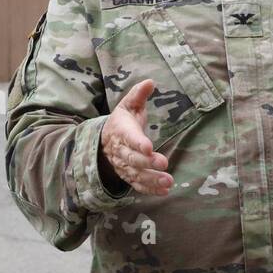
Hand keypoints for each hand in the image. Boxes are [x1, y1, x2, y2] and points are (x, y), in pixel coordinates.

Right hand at [99, 79, 173, 195]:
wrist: (104, 141)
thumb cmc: (122, 121)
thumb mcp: (128, 105)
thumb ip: (138, 95)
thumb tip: (150, 82)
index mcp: (121, 131)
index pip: (129, 137)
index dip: (138, 143)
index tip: (149, 147)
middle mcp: (121, 151)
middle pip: (133, 159)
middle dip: (148, 162)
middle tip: (164, 164)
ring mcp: (124, 166)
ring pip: (136, 174)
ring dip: (152, 179)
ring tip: (168, 181)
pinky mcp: (129, 176)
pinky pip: (137, 184)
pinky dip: (150, 189)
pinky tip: (164, 190)